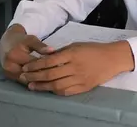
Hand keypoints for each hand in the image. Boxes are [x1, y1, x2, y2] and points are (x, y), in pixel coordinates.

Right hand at [0, 24, 53, 82]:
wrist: (6, 43)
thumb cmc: (21, 40)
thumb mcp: (31, 40)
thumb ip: (41, 46)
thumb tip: (52, 51)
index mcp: (15, 55)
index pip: (34, 64)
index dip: (46, 66)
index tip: (58, 66)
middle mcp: (9, 65)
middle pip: (29, 74)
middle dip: (42, 75)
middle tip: (56, 75)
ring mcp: (8, 73)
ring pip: (26, 80)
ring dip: (37, 80)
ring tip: (50, 79)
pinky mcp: (8, 77)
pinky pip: (22, 81)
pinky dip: (32, 81)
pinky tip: (42, 81)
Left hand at [20, 41, 134, 95]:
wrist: (113, 58)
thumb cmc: (94, 49)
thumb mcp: (77, 45)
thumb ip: (61, 52)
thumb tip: (45, 58)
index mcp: (72, 54)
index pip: (49, 61)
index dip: (35, 65)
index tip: (25, 67)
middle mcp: (75, 67)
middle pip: (50, 74)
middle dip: (34, 76)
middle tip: (23, 77)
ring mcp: (79, 78)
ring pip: (56, 85)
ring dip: (41, 86)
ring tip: (31, 86)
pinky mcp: (84, 87)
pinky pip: (66, 91)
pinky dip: (55, 91)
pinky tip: (48, 89)